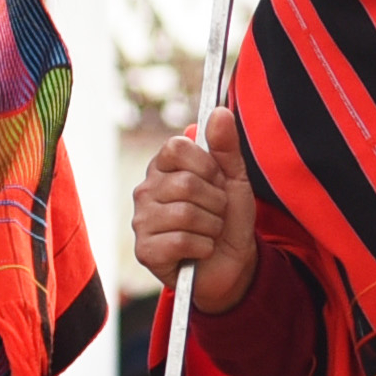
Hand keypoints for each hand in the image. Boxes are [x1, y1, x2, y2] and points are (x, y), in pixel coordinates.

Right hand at [132, 112, 259, 315]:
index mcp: (163, 168)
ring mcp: (141, 221)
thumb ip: (227, 146)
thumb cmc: (229, 219)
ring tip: (209, 232)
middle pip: (186, 183)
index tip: (217, 181)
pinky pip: (181, 241)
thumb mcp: (235, 179)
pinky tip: (200, 251)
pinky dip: (204, 247)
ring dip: (212, 226)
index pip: (177, 147)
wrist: (233, 265)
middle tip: (216, 213)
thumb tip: (219, 110)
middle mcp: (146, 191)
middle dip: (216, 202)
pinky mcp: (145, 251)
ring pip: (186, 213)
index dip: (207, 165)